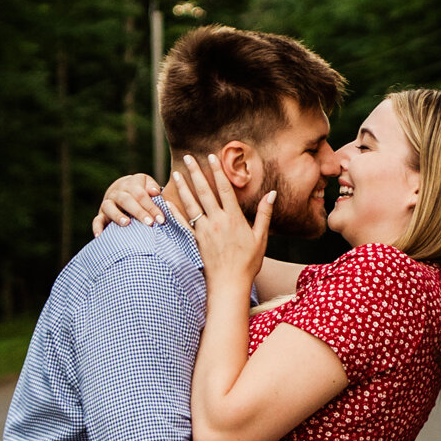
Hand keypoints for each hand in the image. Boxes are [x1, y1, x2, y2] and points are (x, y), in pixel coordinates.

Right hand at [92, 173, 162, 235]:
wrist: (122, 190)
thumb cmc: (142, 192)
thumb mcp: (148, 186)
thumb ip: (153, 188)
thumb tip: (154, 192)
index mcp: (131, 184)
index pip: (141, 194)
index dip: (151, 207)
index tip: (161, 219)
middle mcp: (117, 192)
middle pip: (126, 200)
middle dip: (139, 212)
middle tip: (149, 223)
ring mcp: (107, 203)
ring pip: (109, 207)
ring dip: (117, 215)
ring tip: (126, 223)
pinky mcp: (101, 214)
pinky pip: (97, 220)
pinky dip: (97, 227)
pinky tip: (99, 236)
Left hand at [173, 153, 271, 290]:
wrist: (229, 284)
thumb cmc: (248, 263)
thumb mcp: (261, 238)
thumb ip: (264, 214)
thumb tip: (272, 194)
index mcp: (234, 218)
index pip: (225, 189)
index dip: (218, 171)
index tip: (211, 156)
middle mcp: (217, 221)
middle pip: (204, 192)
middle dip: (196, 173)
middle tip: (188, 157)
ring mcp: (204, 231)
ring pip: (191, 204)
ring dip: (183, 187)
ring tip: (176, 172)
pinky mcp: (195, 240)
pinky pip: (183, 222)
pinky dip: (175, 211)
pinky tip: (168, 200)